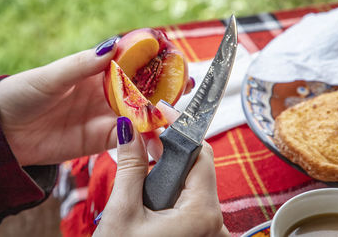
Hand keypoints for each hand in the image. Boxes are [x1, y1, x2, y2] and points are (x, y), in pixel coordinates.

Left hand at [0, 37, 194, 165]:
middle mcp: (106, 94)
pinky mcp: (101, 139)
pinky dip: (143, 140)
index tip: (172, 59)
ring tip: (176, 117)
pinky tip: (156, 141)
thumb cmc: (25, 94)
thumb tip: (110, 46)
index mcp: (96, 73)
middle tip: (185, 89)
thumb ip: (81, 65)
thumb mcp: (52, 76)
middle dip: (165, 89)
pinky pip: (128, 139)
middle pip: (142, 90)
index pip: (131, 64)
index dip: (152, 61)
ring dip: (159, 116)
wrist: (7, 132)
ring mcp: (106, 116)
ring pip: (140, 115)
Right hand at [93, 104, 229, 236]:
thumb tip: (129, 129)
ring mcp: (209, 233)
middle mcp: (215, 225)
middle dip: (172, 149)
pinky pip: (191, 203)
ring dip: (170, 169)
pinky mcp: (199, 236)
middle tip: (146, 134)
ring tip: (145, 156)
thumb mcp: (122, 212)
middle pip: (198, 169)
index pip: (201, 155)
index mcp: (202, 215)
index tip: (163, 113)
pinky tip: (152, 185)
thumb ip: (131, 166)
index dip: (181, 130)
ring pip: (194, 186)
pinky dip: (173, 189)